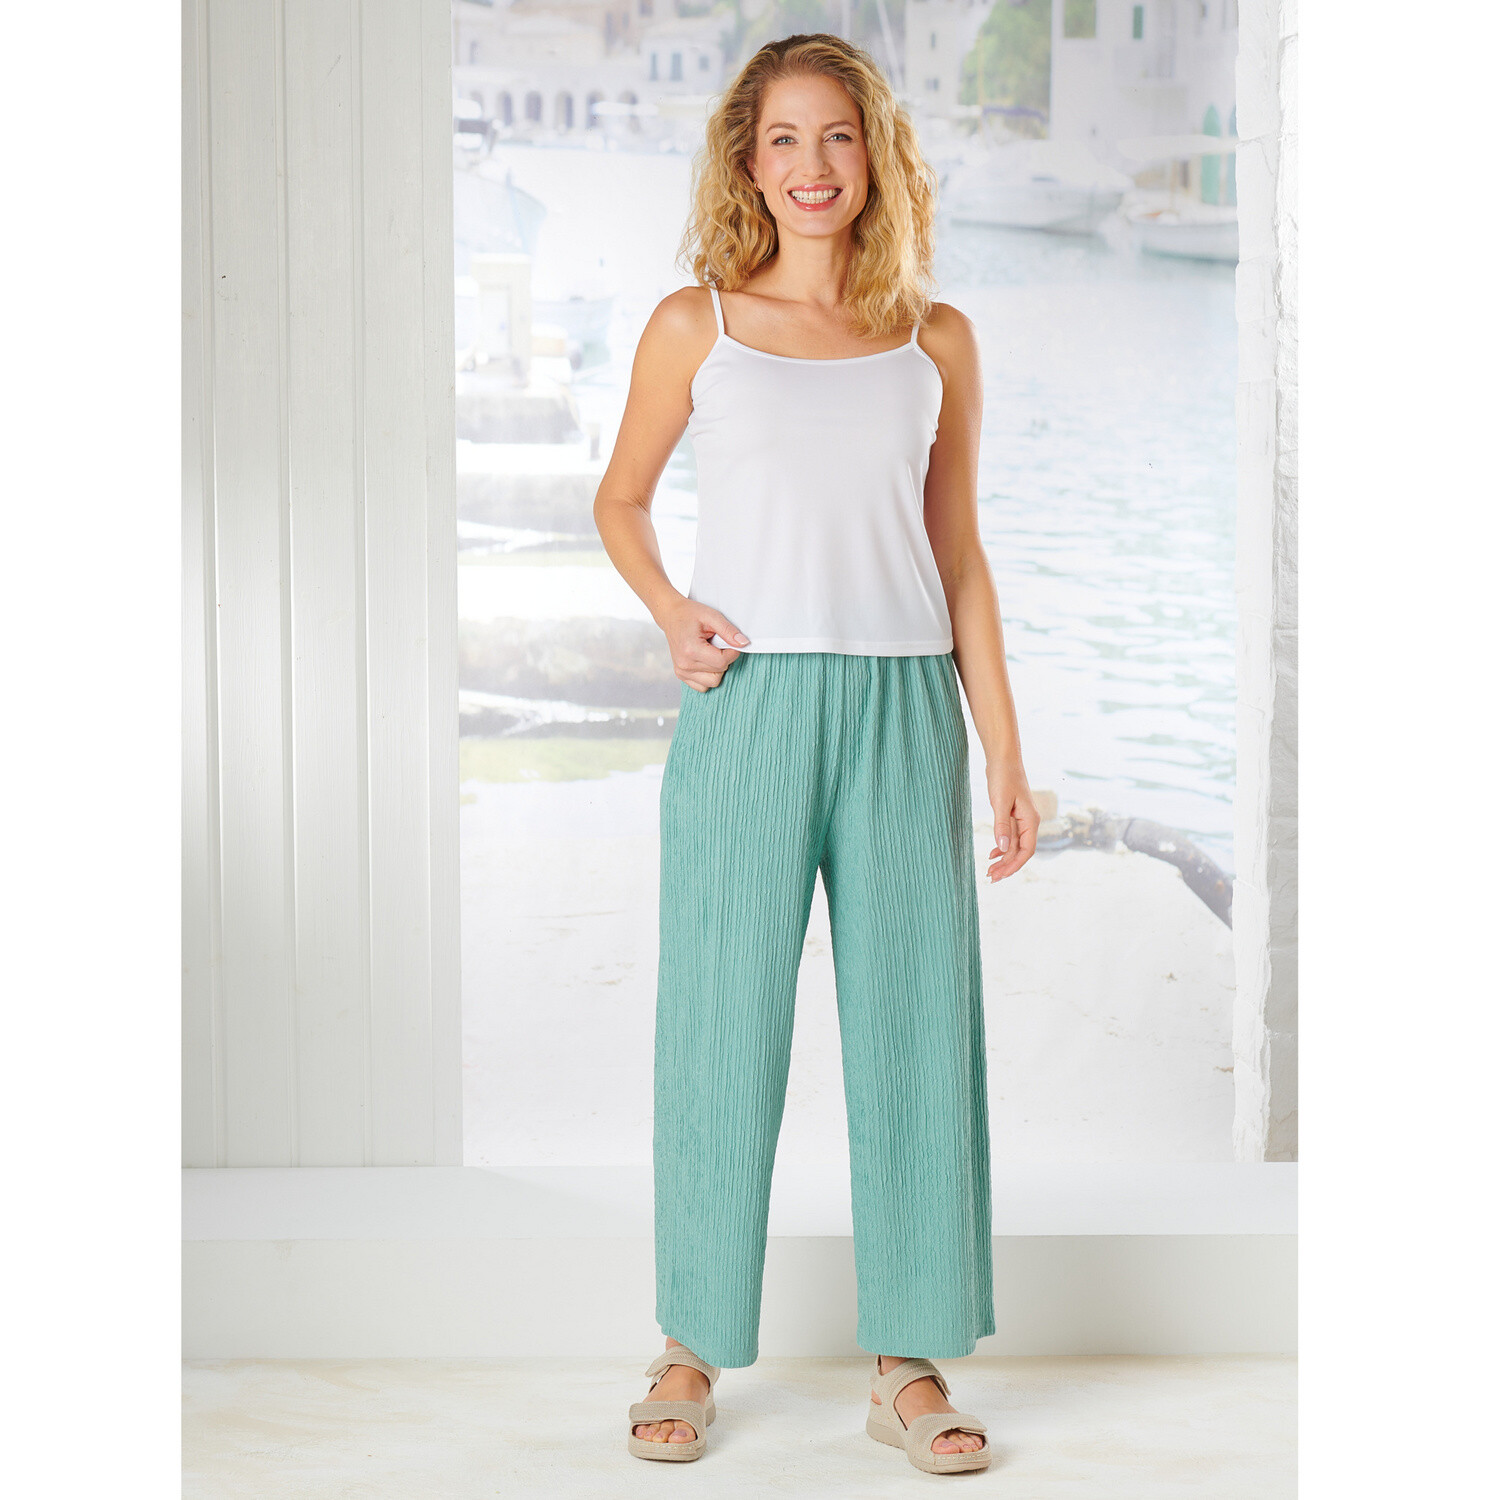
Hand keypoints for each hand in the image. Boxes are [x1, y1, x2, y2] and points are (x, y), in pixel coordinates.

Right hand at [657, 598, 749, 691]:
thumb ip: (728, 631)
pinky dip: (708, 676)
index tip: (730, 641)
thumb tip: (744, 644)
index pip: (722, 662)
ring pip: (713, 682)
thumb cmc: (689, 614)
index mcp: (691, 650)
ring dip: (717, 669)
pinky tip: (705, 661)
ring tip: (710, 652)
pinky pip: (703, 686)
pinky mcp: (681, 675)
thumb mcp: (712, 616)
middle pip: (719, 672)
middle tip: (717, 644)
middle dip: (724, 659)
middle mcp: (684, 664)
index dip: (732, 652)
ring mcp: (681, 671)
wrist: (671, 616)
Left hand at [985, 768, 1037, 882]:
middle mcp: (1029, 822)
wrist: (1003, 759)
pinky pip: (1010, 836)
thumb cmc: (1003, 777)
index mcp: (1031, 820)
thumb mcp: (1000, 802)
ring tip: (989, 871)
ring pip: (1014, 845)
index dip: (1014, 865)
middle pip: (1020, 851)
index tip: (1000, 875)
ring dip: (1003, 859)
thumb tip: (1003, 849)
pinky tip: (992, 854)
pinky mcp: (1013, 815)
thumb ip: (1002, 826)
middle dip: (1007, 866)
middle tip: (991, 878)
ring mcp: (1021, 819)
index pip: (1027, 850)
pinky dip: (1002, 847)